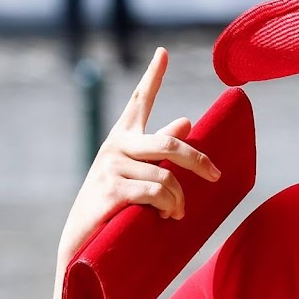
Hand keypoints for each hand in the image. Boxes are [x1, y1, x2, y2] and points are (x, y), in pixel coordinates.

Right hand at [56, 48, 221, 266]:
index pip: (140, 100)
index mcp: (123, 138)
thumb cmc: (113, 207)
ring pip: (167, 176)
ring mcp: (110, 165)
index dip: (153, 76)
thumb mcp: (137, 173)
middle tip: (215, 176)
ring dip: (179, 199)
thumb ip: (159, 148)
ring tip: (174, 213)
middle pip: (171, 142)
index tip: (163, 52)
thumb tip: (187, 120)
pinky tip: (161, 215)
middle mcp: (115, 145)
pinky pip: (157, 192)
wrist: (82, 245)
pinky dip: (167, 206)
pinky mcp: (111, 188)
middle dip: (198, 160)